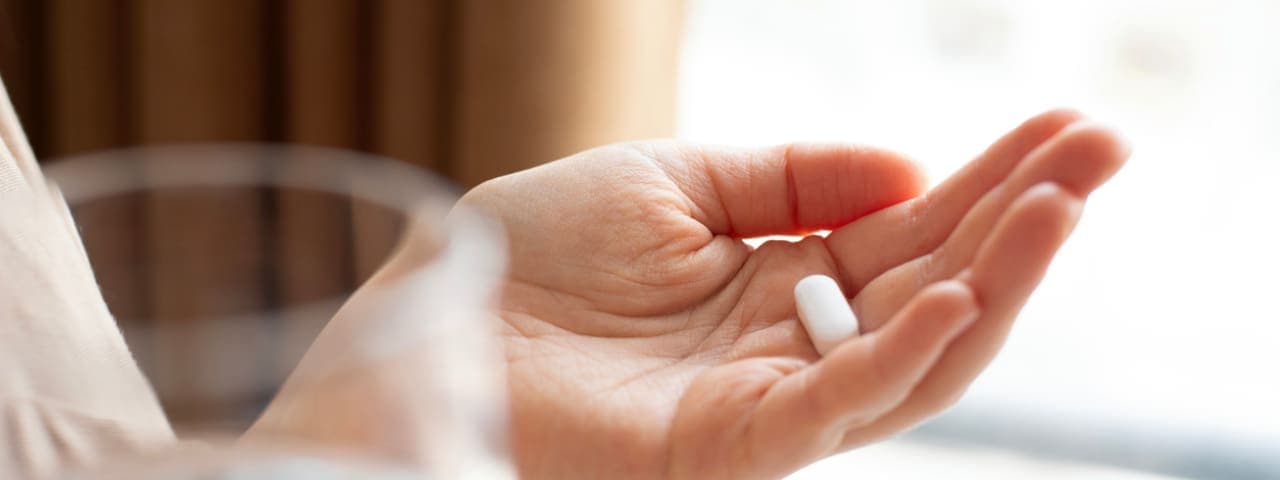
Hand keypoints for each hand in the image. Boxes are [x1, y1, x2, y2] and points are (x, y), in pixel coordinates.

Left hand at [459, 109, 1127, 478]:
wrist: (435, 317)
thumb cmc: (533, 252)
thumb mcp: (674, 179)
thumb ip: (791, 178)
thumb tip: (910, 165)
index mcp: (778, 278)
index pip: (908, 233)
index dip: (986, 181)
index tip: (1066, 128)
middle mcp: (789, 344)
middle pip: (932, 291)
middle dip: (1021, 222)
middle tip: (1105, 147)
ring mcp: (766, 401)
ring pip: (912, 358)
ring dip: (992, 282)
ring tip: (1060, 204)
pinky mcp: (728, 447)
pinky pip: (833, 407)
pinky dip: (898, 353)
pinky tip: (952, 293)